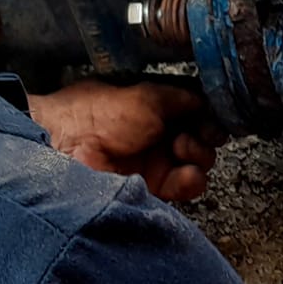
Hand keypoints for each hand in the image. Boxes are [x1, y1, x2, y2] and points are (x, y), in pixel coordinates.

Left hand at [26, 79, 226, 201]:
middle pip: (200, 137)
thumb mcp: (147, 95)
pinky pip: (185, 187)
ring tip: (182, 149)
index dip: (208, 113)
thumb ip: (181, 97)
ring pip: (198, 163)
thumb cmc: (98, 114)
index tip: (214, 114)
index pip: (194, 111)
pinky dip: (193, 180)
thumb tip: (206, 100)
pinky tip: (186, 171)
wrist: (68, 145)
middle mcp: (155, 135)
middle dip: (206, 134)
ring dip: (199, 155)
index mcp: (153, 108)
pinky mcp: (152, 188)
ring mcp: (154, 162)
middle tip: (198, 132)